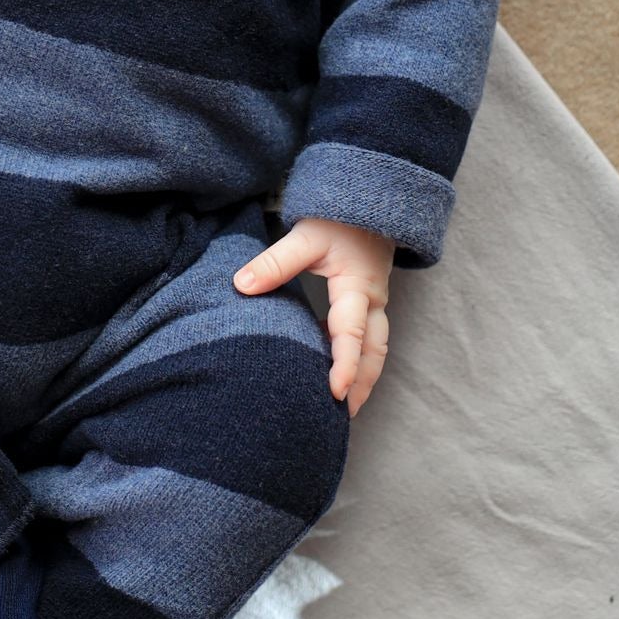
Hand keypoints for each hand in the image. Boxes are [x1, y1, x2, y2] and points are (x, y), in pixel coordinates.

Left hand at [232, 216, 393, 416]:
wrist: (369, 203)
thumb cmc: (338, 219)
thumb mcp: (305, 236)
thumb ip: (275, 262)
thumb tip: (241, 286)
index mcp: (357, 288)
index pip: (351, 333)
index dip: (344, 364)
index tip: (334, 392)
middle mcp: (372, 302)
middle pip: (373, 353)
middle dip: (360, 385)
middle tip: (342, 416)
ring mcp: (375, 305)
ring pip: (376, 350)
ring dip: (364, 378)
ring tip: (344, 407)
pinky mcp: (370, 304)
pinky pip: (371, 340)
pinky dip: (361, 362)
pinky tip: (341, 376)